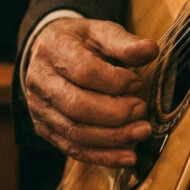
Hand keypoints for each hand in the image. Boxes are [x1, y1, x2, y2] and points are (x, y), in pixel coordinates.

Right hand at [24, 18, 158, 166]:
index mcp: (54, 49)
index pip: (84, 71)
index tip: (138, 82)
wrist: (48, 53)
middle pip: (77, 106)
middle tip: (142, 111)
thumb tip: (151, 50)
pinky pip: (73, 149)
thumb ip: (124, 43)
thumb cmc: (79, 43)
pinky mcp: (44, 129)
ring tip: (141, 132)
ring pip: (75, 132)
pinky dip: (102, 157)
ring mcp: (39, 108)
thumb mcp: (100, 32)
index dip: (115, 81)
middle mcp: (40, 80)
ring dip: (112, 138)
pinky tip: (126, 157)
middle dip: (115, 114)